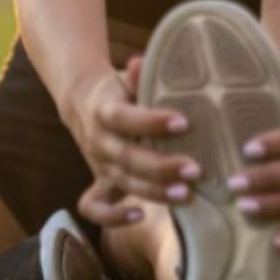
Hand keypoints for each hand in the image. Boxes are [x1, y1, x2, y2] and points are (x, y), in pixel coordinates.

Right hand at [73, 57, 203, 226]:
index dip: (152, 122)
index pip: (124, 118)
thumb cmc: (119, 90)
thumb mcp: (126, 78)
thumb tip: (141, 63)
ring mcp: (99, 164)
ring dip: (154, 192)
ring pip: (122, 182)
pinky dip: (112, 217)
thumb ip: (137, 76)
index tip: (185, 123)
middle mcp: (99, 140)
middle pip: (126, 158)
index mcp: (103, 110)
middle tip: (196, 170)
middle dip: (161, 167)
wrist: (83, 103)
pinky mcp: (99, 182)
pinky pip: (95, 207)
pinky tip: (139, 216)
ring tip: (188, 194)